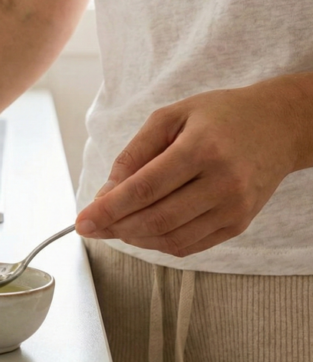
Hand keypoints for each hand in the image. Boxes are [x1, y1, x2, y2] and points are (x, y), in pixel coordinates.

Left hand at [75, 77, 311, 256]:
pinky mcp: (239, 223)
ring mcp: (234, 207)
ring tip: (114, 226)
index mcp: (201, 148)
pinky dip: (158, 243)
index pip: (145, 188)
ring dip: (134, 238)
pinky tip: (141, 230)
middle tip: (92, 226)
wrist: (280, 126)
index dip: (109, 208)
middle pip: (157, 218)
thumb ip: (134, 153)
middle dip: (116, 227)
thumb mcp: (170, 116)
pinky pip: (190, 245)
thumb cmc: (219, 116)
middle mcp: (222, 182)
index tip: (82, 220)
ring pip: (172, 238)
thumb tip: (107, 192)